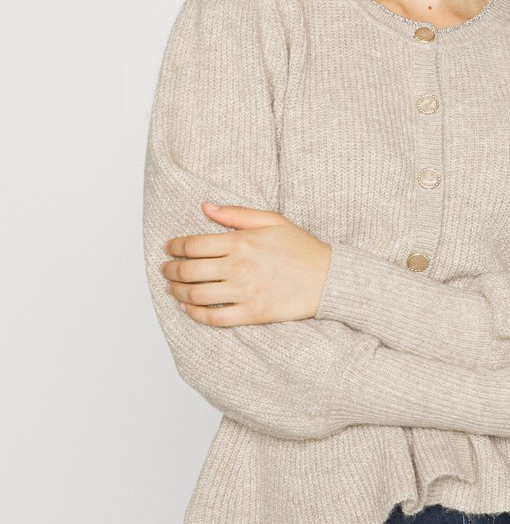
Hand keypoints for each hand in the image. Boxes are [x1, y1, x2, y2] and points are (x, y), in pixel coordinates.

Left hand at [161, 203, 331, 326]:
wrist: (329, 279)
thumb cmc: (301, 248)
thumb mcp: (272, 220)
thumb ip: (236, 214)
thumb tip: (206, 206)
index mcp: (242, 241)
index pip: (194, 245)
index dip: (175, 247)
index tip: (169, 248)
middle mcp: (239, 266)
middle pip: (190, 270)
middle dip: (171, 269)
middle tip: (165, 269)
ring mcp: (244, 292)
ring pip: (197, 294)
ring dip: (178, 291)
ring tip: (172, 287)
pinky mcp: (252, 313)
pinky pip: (214, 317)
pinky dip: (195, 314)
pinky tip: (187, 308)